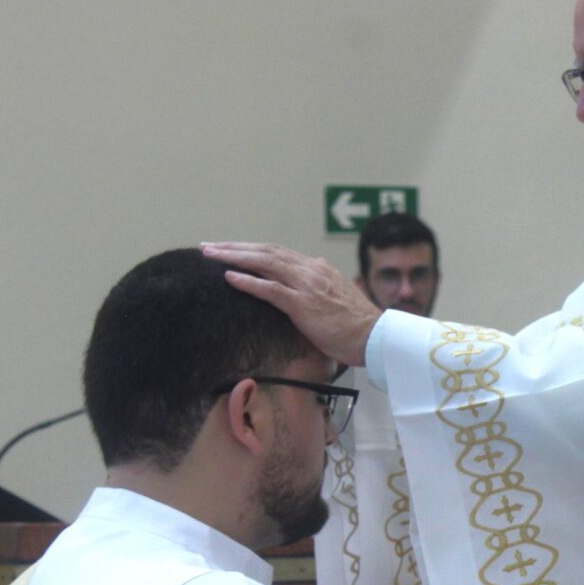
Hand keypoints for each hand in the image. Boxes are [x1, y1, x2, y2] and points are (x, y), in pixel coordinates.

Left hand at [201, 242, 381, 367]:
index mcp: (317, 269)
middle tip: (207, 246)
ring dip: (234, 257)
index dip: (250, 249)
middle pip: (265, 251)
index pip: (277, 253)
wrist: (376, 337)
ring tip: (209, 255)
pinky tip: (228, 278)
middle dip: (234, 247)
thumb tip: (305, 286)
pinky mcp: (304, 304)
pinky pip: (271, 289)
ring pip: (264, 263)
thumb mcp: (335, 300)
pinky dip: (248, 281)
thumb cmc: (357, 327)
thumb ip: (318, 290)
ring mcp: (307, 286)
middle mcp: (311, 270)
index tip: (229, 250)